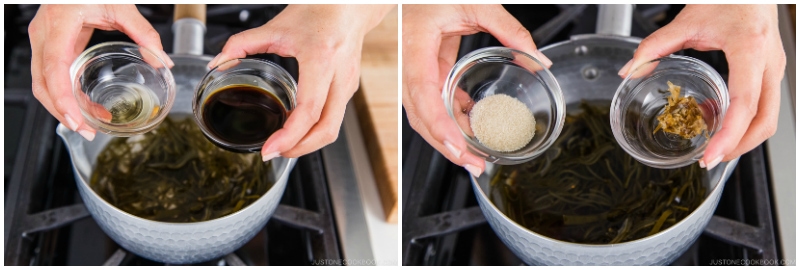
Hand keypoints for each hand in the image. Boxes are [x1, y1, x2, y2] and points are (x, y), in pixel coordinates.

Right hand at [29, 4, 171, 140]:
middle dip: (62, 112)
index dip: (63, 98)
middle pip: (42, 83)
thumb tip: (163, 61)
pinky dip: (65, 94)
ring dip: (63, 107)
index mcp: (60, 23)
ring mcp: (43, 39)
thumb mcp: (122, 6)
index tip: (75, 119)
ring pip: (42, 83)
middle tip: (86, 132)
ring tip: (89, 124)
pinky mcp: (49, 44)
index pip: (55, 68)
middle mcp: (44, 33)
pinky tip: (84, 106)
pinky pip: (50, 75)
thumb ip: (145, 34)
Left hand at [208, 5, 392, 160]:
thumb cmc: (317, 12)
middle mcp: (340, 77)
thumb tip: (217, 63)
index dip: (289, 136)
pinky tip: (296, 129)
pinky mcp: (349, 89)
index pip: (309, 110)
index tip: (269, 149)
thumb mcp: (276, 26)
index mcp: (321, 60)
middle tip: (273, 153)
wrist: (349, 7)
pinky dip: (314, 131)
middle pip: (327, 130)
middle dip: (299, 149)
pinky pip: (333, 119)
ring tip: (283, 145)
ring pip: (333, 129)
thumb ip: (242, 44)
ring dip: (308, 143)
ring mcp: (348, 85)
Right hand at [402, 4, 551, 176]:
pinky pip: (433, 101)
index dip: (438, 124)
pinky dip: (450, 118)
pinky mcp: (423, 70)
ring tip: (475, 155)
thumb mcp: (477, 3)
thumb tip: (538, 57)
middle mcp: (408, 62)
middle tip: (474, 163)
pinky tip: (471, 126)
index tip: (457, 145)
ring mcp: (413, 68)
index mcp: (415, 44)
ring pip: (424, 114)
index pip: (422, 93)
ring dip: (448, 137)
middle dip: (445, 145)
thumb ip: (510, 29)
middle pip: (420, 115)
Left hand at [618, 5, 785, 169]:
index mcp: (750, 49)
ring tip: (712, 143)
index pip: (744, 103)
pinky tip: (716, 117)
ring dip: (743, 136)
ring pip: (769, 117)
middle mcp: (769, 62)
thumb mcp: (686, 20)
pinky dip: (744, 120)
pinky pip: (765, 105)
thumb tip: (630, 70)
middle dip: (739, 146)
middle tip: (709, 159)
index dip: (729, 135)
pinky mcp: (771, 70)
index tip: (711, 155)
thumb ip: (654, 46)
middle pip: (765, 120)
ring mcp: (774, 67)